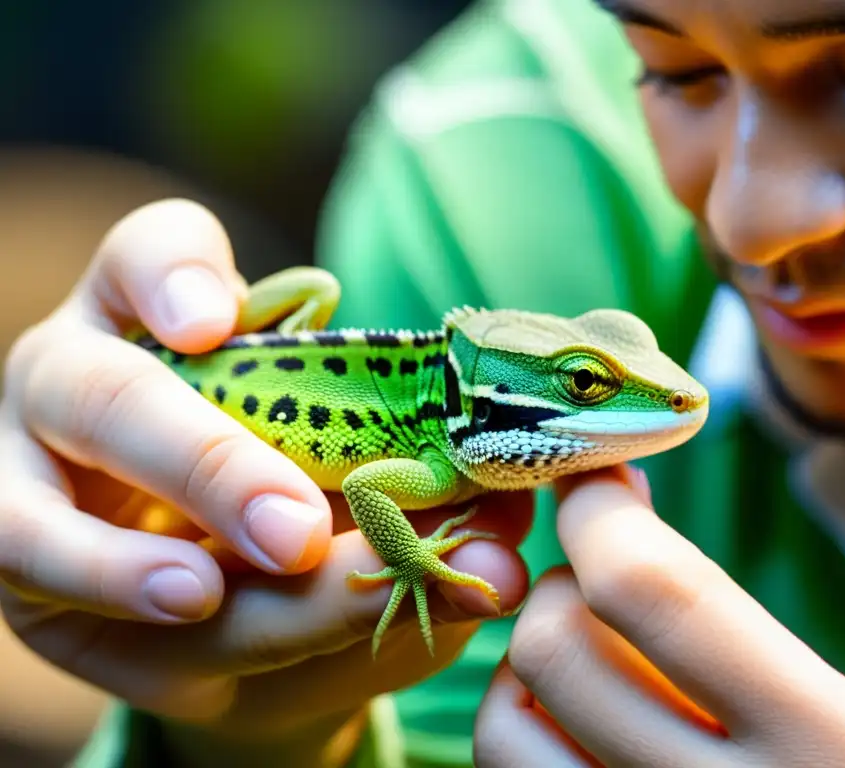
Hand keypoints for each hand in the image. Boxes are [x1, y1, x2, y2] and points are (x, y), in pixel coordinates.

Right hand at [0, 199, 531, 765]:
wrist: (249, 627)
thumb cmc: (324, 534)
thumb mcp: (384, 513)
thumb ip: (434, 519)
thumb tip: (504, 547)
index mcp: (178, 331)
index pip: (153, 257)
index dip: (174, 270)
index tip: (216, 317)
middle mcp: (91, 382)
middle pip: (102, 389)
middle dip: (202, 463)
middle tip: (293, 529)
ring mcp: (34, 470)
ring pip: (41, 507)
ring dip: (133, 562)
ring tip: (209, 596)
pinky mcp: (20, 559)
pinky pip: (39, 583)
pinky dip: (117, 602)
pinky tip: (186, 613)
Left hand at [475, 466, 844, 766]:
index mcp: (836, 757)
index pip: (659, 597)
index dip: (602, 514)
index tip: (602, 479)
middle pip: (558, 652)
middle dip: (562, 577)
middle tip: (608, 564)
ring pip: (509, 740)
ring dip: (530, 667)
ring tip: (593, 645)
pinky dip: (532, 742)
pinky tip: (591, 727)